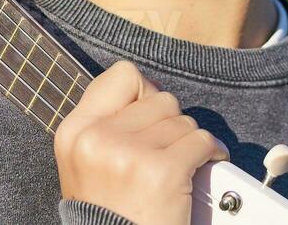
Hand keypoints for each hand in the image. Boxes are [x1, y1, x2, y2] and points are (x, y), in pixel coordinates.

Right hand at [54, 59, 228, 224]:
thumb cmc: (108, 214)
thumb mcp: (86, 165)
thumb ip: (107, 126)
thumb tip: (148, 91)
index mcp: (75, 132)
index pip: (123, 76)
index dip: (145, 93)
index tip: (149, 117)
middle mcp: (98, 139)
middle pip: (161, 99)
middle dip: (170, 124)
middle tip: (164, 153)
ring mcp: (130, 155)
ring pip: (183, 121)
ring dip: (188, 143)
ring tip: (179, 166)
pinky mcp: (163, 173)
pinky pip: (203, 142)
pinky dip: (212, 154)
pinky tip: (203, 167)